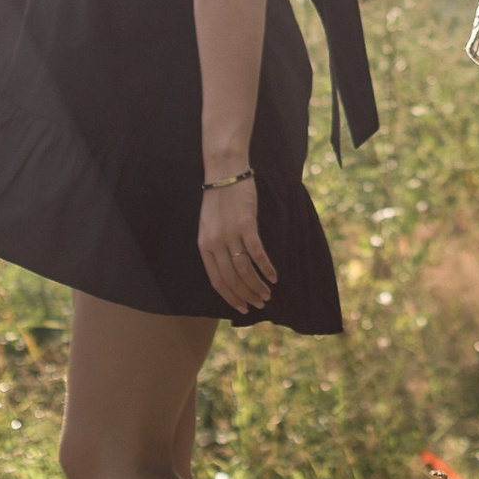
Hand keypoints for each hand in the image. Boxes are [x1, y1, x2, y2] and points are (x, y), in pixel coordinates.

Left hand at [198, 175, 277, 318]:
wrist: (224, 171)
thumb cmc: (218, 198)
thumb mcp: (208, 225)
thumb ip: (215, 246)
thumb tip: (227, 269)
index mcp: (204, 246)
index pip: (217, 281)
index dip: (230, 297)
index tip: (242, 308)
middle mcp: (215, 243)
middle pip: (232, 278)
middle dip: (246, 295)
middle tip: (259, 305)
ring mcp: (230, 234)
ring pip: (244, 270)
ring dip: (257, 286)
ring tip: (267, 295)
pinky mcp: (246, 224)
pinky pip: (257, 253)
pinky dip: (266, 267)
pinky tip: (273, 276)